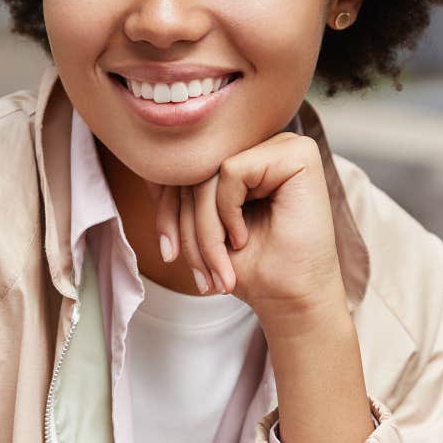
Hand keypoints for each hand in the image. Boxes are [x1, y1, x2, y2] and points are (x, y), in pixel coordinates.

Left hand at [152, 131, 343, 332]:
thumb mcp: (202, 224)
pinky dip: (227, 212)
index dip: (167, 210)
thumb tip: (144, 161)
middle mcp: (266, 144)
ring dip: (205, 230)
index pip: (189, 167)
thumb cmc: (252, 266)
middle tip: (201, 274)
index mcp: (247, 156)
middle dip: (187, 228)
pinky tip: (243, 238)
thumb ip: (182, 190)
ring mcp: (284, 144)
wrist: (290, 299)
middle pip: (198, 171)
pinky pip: (231, 170)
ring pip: (209, 174)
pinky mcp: (298, 152)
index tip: (169, 254)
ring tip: (219, 268)